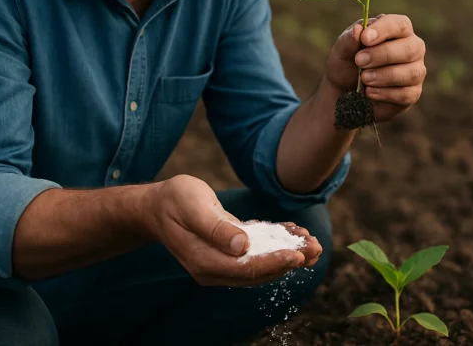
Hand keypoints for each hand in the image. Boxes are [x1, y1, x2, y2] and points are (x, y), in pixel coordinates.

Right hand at [144, 175, 321, 285]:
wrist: (156, 206)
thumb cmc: (174, 200)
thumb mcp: (193, 206)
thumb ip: (216, 227)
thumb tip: (241, 245)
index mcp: (204, 261)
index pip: (246, 269)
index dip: (273, 263)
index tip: (297, 254)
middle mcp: (214, 269)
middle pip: (258, 272)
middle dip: (289, 261)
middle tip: (316, 247)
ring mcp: (220, 264)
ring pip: (260, 265)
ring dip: (287, 255)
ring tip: (312, 243)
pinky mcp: (227, 254)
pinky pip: (255, 255)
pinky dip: (275, 246)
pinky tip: (293, 235)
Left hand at [325, 14, 425, 121]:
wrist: (345, 92)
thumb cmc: (348, 63)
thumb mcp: (342, 51)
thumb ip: (349, 40)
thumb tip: (358, 30)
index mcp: (397, 30)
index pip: (400, 24)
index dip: (384, 30)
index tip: (365, 39)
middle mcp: (412, 48)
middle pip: (410, 48)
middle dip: (383, 55)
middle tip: (360, 61)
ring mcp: (415, 70)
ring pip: (411, 72)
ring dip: (384, 76)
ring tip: (364, 79)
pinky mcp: (413, 92)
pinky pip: (406, 94)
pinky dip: (385, 94)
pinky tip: (370, 92)